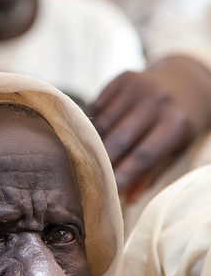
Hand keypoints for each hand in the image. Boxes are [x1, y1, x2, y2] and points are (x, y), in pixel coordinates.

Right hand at [90, 55, 210, 201]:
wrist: (186, 81)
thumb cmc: (180, 124)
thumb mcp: (176, 148)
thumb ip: (152, 172)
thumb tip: (127, 198)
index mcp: (176, 123)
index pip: (144, 154)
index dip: (124, 173)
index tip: (109, 189)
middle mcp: (158, 101)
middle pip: (120, 138)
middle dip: (102, 160)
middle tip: (90, 176)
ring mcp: (139, 86)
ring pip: (104, 122)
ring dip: (93, 141)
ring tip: (89, 156)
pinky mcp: (124, 77)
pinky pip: (98, 105)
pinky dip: (93, 121)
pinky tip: (95, 131)